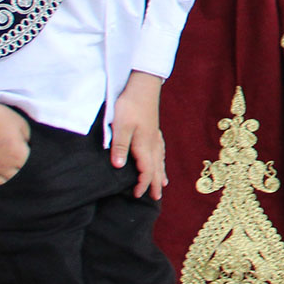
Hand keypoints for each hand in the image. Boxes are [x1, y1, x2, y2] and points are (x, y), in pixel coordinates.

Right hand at [0, 97, 28, 186]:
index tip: (28, 152)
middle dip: (21, 169)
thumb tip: (26, 146)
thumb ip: (27, 139)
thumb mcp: (22, 124)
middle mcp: (5, 166)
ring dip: (10, 177)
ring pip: (5, 182)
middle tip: (20, 160)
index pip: (31, 165)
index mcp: (18, 156)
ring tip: (10, 168)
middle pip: (19, 176)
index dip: (31, 158)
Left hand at [107, 72, 165, 198]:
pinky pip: (160, 149)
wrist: (143, 86)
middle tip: (156, 198)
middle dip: (156, 183)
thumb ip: (120, 147)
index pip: (146, 170)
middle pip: (156, 167)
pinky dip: (162, 159)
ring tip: (164, 183)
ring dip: (161, 173)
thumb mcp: (120, 126)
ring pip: (160, 159)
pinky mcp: (153, 129)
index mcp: (144, 144)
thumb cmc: (129, 105)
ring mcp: (154, 135)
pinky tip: (161, 158)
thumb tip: (119, 167)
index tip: (137, 195)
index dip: (143, 184)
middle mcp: (152, 143)